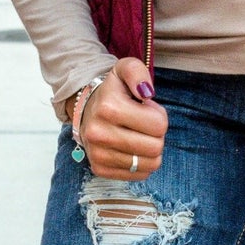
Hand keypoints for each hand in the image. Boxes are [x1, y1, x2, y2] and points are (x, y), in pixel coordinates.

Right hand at [79, 56, 167, 178]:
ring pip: (150, 164)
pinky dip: (141, 163)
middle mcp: (99, 133)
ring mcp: (98, 154)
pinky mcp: (100, 169)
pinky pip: (139, 175)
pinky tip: (131, 149)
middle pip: (156, 147)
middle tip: (144, 125)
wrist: (85, 109)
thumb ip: (138, 72)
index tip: (146, 110)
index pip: (159, 125)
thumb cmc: (113, 91)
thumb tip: (146, 92)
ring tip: (138, 136)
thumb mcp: (125, 69)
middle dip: (157, 135)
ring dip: (151, 150)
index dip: (159, 116)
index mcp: (109, 108)